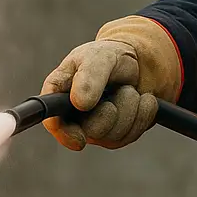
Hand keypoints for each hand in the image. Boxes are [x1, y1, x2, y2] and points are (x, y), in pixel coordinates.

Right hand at [40, 16, 181, 150]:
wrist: (135, 62)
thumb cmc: (106, 57)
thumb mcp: (98, 57)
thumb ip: (89, 77)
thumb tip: (80, 103)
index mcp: (58, 96)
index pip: (53, 123)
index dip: (65, 134)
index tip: (80, 138)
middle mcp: (73, 118)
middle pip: (93, 131)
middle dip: (112, 108)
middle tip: (118, 87)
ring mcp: (95, 129)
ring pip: (116, 134)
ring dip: (130, 106)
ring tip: (127, 88)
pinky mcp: (116, 135)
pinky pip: (133, 134)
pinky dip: (144, 112)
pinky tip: (142, 99)